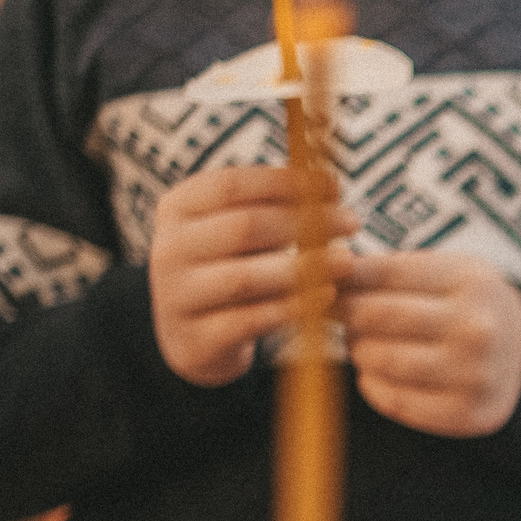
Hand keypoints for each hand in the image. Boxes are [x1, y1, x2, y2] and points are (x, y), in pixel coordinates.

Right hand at [149, 165, 356, 385]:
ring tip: (345, 261)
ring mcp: (178, 295)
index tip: (333, 185)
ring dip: (301, 268)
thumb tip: (330, 185)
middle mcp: (169, 248)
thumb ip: (273, 208)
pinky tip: (325, 296)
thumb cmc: (229, 267)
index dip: (285, 182)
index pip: (231, 185)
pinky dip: (291, 307)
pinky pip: (250, 320)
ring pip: (244, 278)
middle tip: (351, 223)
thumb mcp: (238, 231)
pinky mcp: (197, 337)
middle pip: (242, 227)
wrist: (194, 335)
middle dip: (303, 223)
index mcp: (178, 208)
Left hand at [341, 250, 520, 437]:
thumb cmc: (471, 308)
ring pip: (380, 359)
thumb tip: (323, 272)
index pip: (383, 272)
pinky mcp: (465, 413)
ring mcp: (472, 374)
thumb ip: (391, 270)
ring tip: (362, 345)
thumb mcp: (446, 273)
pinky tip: (377, 375)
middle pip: (376, 315)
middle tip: (338, 315)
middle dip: (345, 314)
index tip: (325, 283)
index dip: (343, 277)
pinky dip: (373, 386)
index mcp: (470, 282)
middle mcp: (476, 328)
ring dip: (358, 351)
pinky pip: (394, 400)